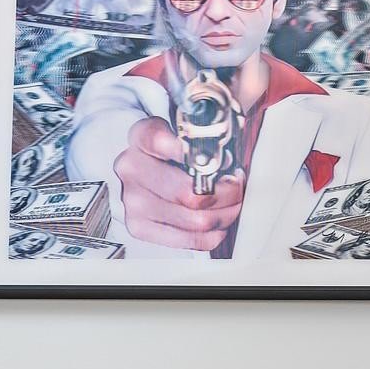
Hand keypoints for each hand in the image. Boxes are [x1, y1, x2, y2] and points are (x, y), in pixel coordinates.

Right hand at [113, 117, 244, 250]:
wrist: (138, 168)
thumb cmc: (166, 150)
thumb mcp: (179, 128)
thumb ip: (201, 135)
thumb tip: (229, 158)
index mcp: (141, 137)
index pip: (172, 144)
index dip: (203, 156)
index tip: (226, 160)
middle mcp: (132, 169)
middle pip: (191, 192)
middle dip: (227, 192)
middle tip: (237, 186)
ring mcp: (132, 201)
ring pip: (196, 219)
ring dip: (226, 214)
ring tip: (233, 204)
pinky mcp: (139, 227)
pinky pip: (189, 240)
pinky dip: (213, 234)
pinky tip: (219, 224)